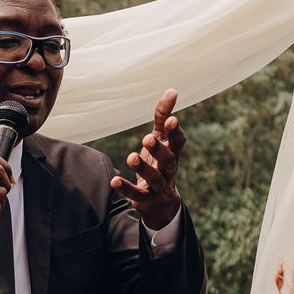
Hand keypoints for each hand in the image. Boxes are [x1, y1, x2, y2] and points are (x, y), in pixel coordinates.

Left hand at [112, 89, 185, 231]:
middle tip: (147, 138)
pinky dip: (126, 188)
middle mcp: (169, 170)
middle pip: (169, 161)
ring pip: (155, 179)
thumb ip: (163, 116)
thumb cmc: (159, 162)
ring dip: (143, 168)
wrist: (161, 203)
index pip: (179, 143)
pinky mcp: (145, 199)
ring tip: (131, 157)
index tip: (172, 120)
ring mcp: (158, 187)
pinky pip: (137, 194)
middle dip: (159, 150)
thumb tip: (172, 90)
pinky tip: (114, 180)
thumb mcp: (161, 139)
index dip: (176, 132)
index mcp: (173, 154)